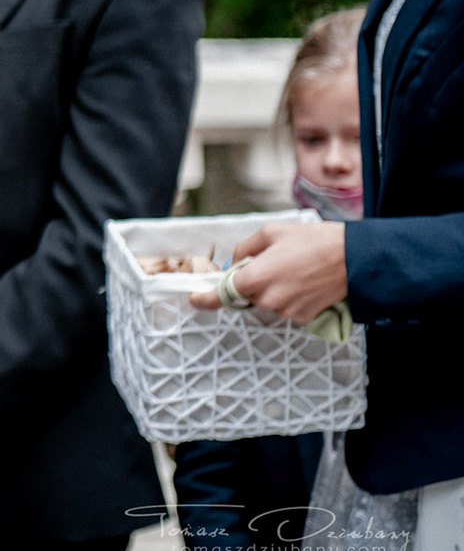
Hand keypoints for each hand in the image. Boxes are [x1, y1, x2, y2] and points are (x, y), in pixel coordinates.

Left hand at [188, 219, 347, 322]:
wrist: (356, 259)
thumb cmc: (314, 240)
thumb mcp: (272, 232)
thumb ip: (246, 248)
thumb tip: (234, 262)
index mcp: (256, 277)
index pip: (222, 293)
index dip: (204, 298)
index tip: (193, 299)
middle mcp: (268, 299)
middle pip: (246, 295)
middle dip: (251, 281)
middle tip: (273, 261)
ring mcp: (286, 311)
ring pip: (266, 301)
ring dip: (271, 287)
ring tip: (294, 268)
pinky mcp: (303, 318)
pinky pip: (285, 307)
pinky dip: (288, 296)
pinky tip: (304, 280)